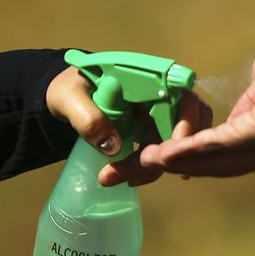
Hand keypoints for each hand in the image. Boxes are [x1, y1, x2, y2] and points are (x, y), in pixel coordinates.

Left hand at [45, 64, 212, 186]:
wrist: (69, 99)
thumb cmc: (70, 90)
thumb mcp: (70, 99)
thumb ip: (88, 118)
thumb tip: (114, 147)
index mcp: (146, 76)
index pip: (181, 96)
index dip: (185, 123)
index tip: (168, 152)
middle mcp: (161, 93)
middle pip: (185, 123)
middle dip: (169, 153)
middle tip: (137, 174)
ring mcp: (160, 113)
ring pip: (178, 141)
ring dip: (159, 164)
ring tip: (127, 179)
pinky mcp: (155, 130)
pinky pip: (165, 150)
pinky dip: (156, 166)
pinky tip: (137, 178)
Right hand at [135, 19, 254, 176]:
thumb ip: (246, 104)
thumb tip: (229, 118)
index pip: (229, 156)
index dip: (194, 160)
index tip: (161, 159)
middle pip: (220, 166)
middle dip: (179, 166)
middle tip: (142, 167)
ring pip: (220, 159)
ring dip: (182, 160)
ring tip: (148, 160)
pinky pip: (226, 143)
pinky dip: (196, 148)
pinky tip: (170, 149)